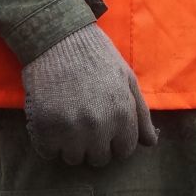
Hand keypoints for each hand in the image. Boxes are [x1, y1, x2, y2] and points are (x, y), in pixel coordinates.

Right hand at [21, 24, 157, 166]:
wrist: (57, 36)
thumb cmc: (96, 54)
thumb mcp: (127, 78)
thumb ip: (140, 113)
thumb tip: (151, 143)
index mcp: (122, 115)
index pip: (124, 150)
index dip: (115, 139)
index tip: (104, 126)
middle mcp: (99, 127)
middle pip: (99, 159)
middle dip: (93, 144)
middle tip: (83, 120)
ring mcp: (70, 130)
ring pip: (73, 158)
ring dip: (70, 144)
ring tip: (66, 118)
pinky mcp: (44, 128)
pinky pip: (48, 152)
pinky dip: (48, 142)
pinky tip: (50, 121)